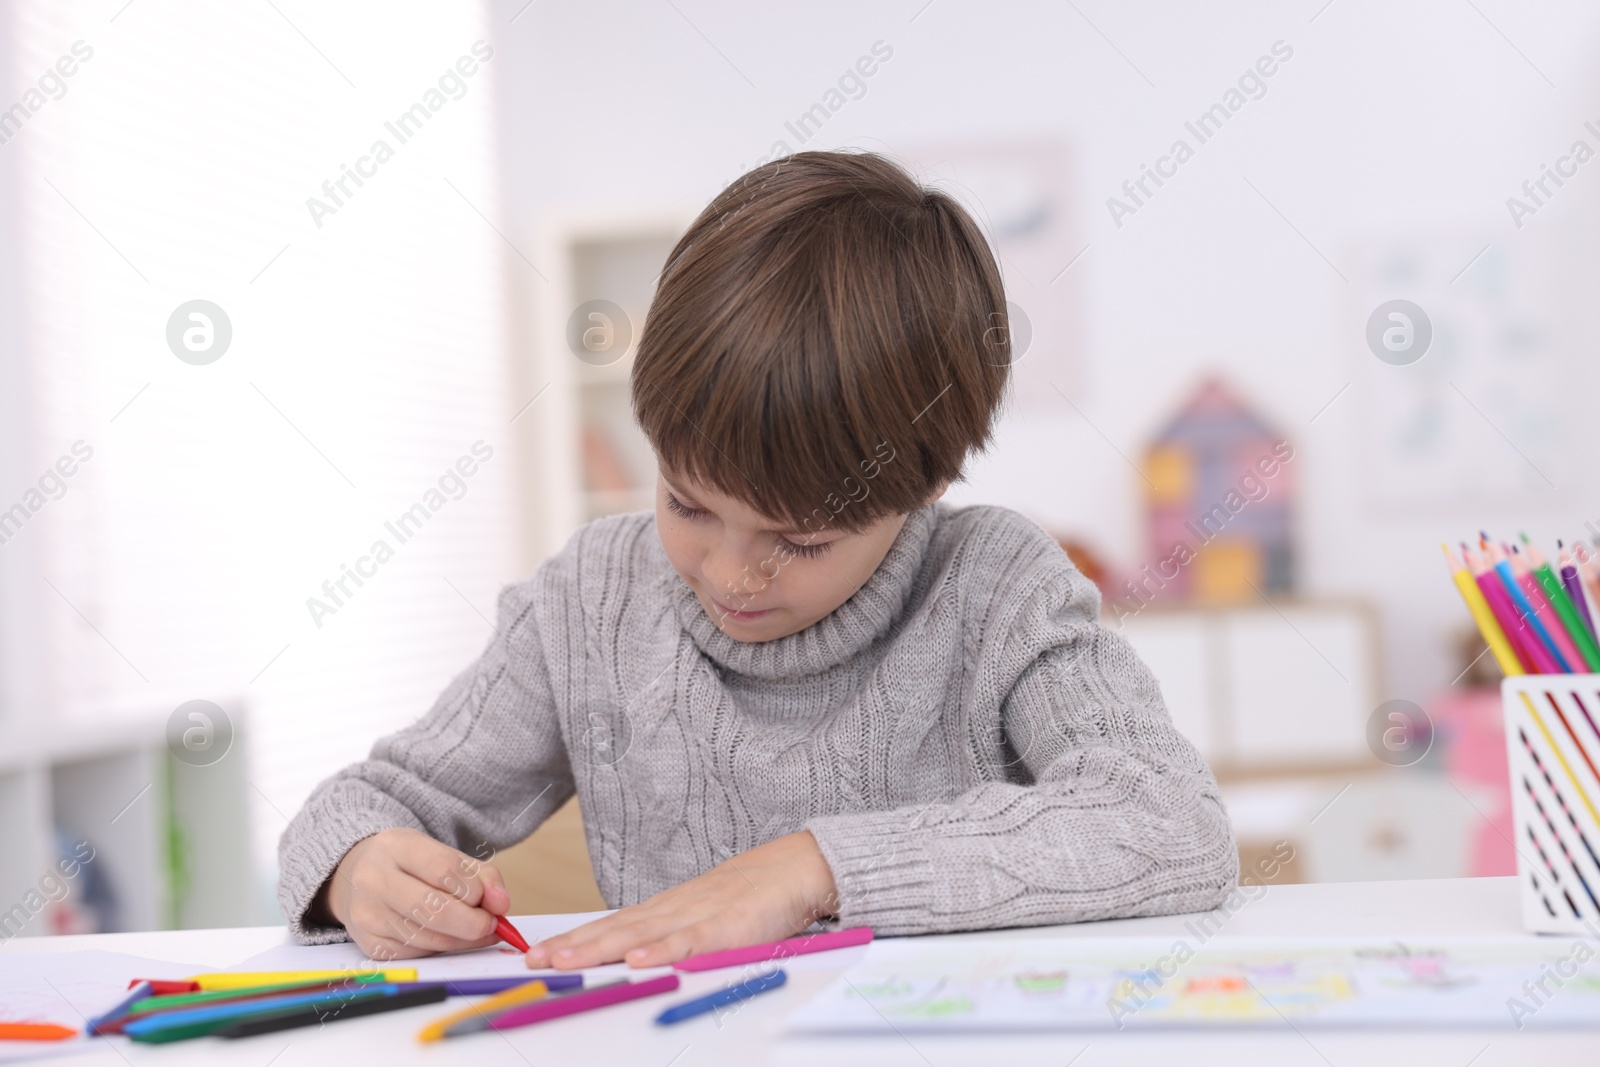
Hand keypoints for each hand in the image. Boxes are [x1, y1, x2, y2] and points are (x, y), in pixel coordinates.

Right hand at [320, 827, 510, 959]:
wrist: (357, 878)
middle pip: (433, 909)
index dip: (475, 890)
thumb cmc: (409, 865)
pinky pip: (418, 954)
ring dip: (462, 940)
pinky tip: (451, 937)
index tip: (491, 900)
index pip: (444, 870)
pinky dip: (443, 949)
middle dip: (472, 923)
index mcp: (395, 847)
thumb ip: (481, 876)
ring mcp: (368, 916)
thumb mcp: (444, 854)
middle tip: (490, 924)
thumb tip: (501, 904)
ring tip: (476, 930)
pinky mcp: (370, 945)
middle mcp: (374, 880)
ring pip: (428, 938)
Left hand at [524, 831, 838, 969]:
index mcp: (668, 909)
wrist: (798, 867)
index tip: (539, 952)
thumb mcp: (706, 917)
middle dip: (572, 946)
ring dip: (599, 948)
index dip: (574, 939)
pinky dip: (661, 951)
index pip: (611, 925)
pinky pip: (690, 942)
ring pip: (640, 934)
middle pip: (614, 929)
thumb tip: (638, 958)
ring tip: (564, 961)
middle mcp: (674, 909)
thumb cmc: (755, 896)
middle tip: (534, 960)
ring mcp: (699, 915)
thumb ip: (675, 937)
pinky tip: (636, 959)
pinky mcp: (728, 926)